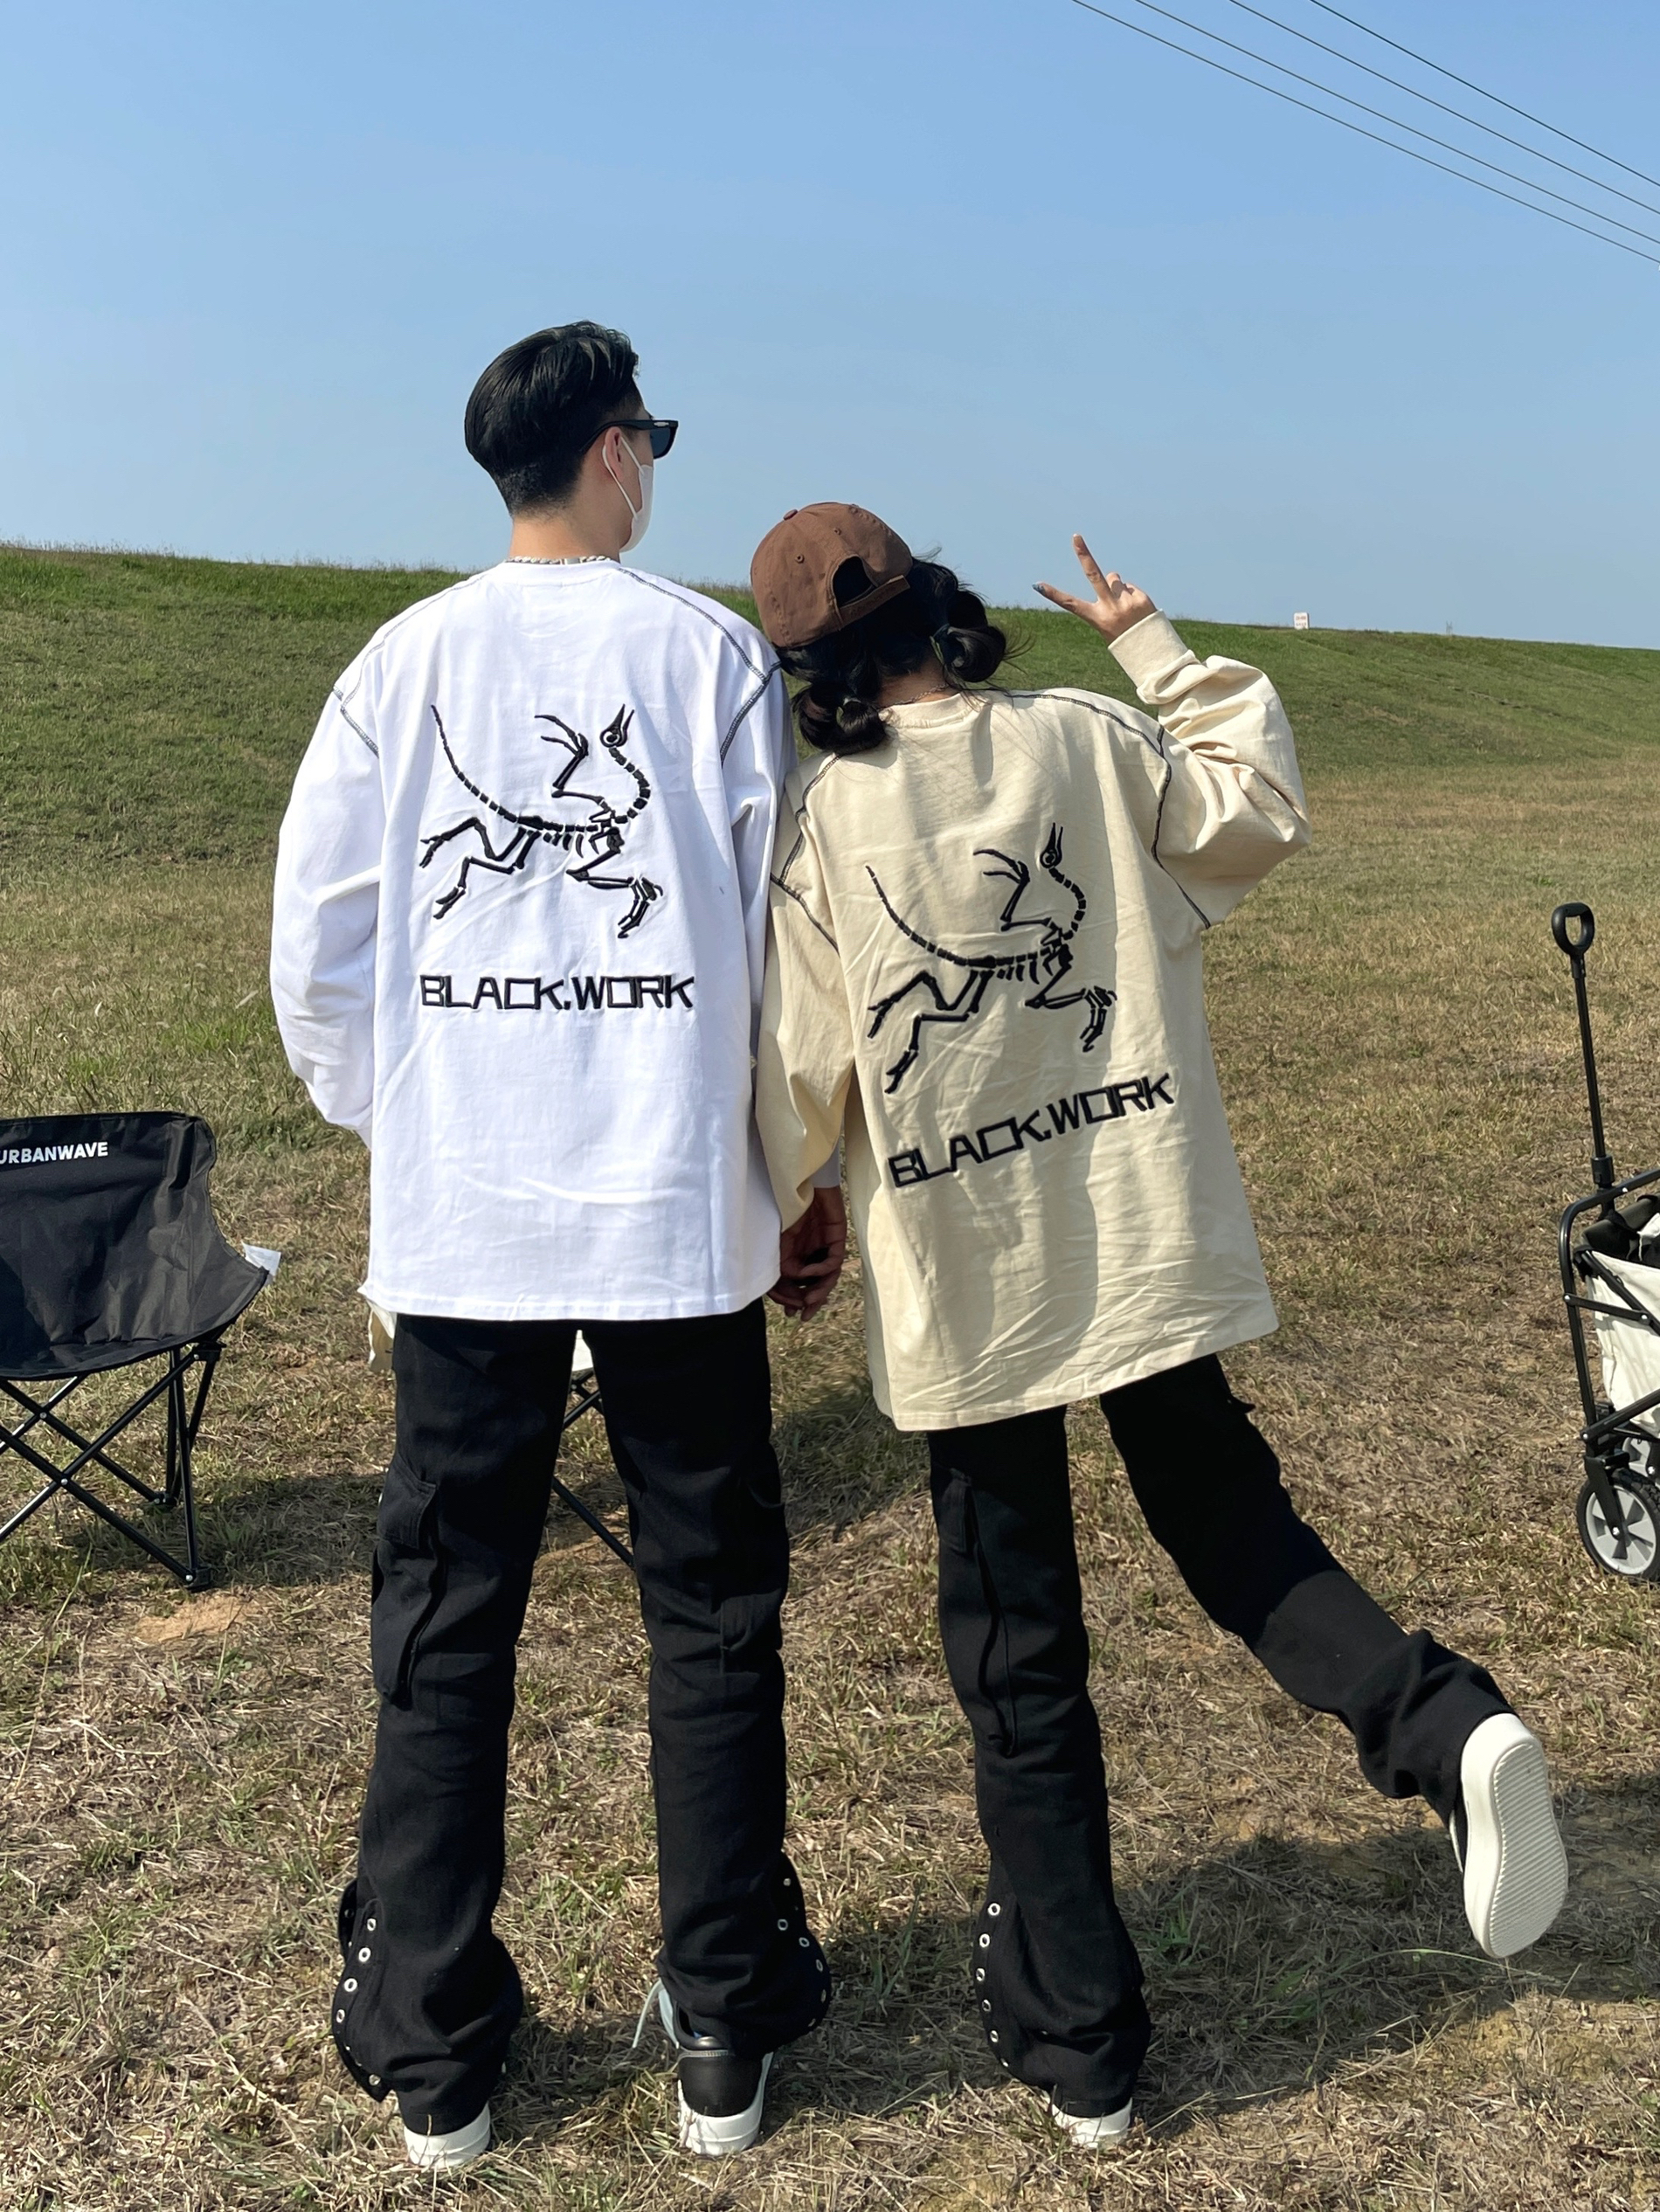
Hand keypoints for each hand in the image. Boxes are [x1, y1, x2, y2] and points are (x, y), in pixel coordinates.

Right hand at [769, 1185, 847, 1319]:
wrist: (799, 1182)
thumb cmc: (786, 1208)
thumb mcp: (778, 1242)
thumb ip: (782, 1264)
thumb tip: (786, 1289)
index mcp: (799, 1255)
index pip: (799, 1285)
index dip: (794, 1299)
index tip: (790, 1312)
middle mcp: (814, 1253)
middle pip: (817, 1284)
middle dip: (810, 1302)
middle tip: (804, 1316)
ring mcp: (826, 1246)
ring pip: (828, 1277)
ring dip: (818, 1291)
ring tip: (808, 1301)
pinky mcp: (837, 1238)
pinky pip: (833, 1261)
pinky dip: (821, 1270)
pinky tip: (809, 1274)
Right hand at [1035, 535, 1155, 641]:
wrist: (1151, 651)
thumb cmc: (1124, 639)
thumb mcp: (1109, 625)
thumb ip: (1107, 600)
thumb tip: (1113, 576)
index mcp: (1097, 619)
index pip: (1070, 604)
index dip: (1053, 594)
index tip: (1038, 585)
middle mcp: (1110, 609)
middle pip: (1094, 575)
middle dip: (1084, 554)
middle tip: (1076, 537)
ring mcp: (1126, 602)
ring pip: (1115, 579)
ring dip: (1118, 588)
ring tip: (1125, 607)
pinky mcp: (1141, 598)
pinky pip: (1131, 586)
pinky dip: (1132, 595)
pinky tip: (1137, 610)